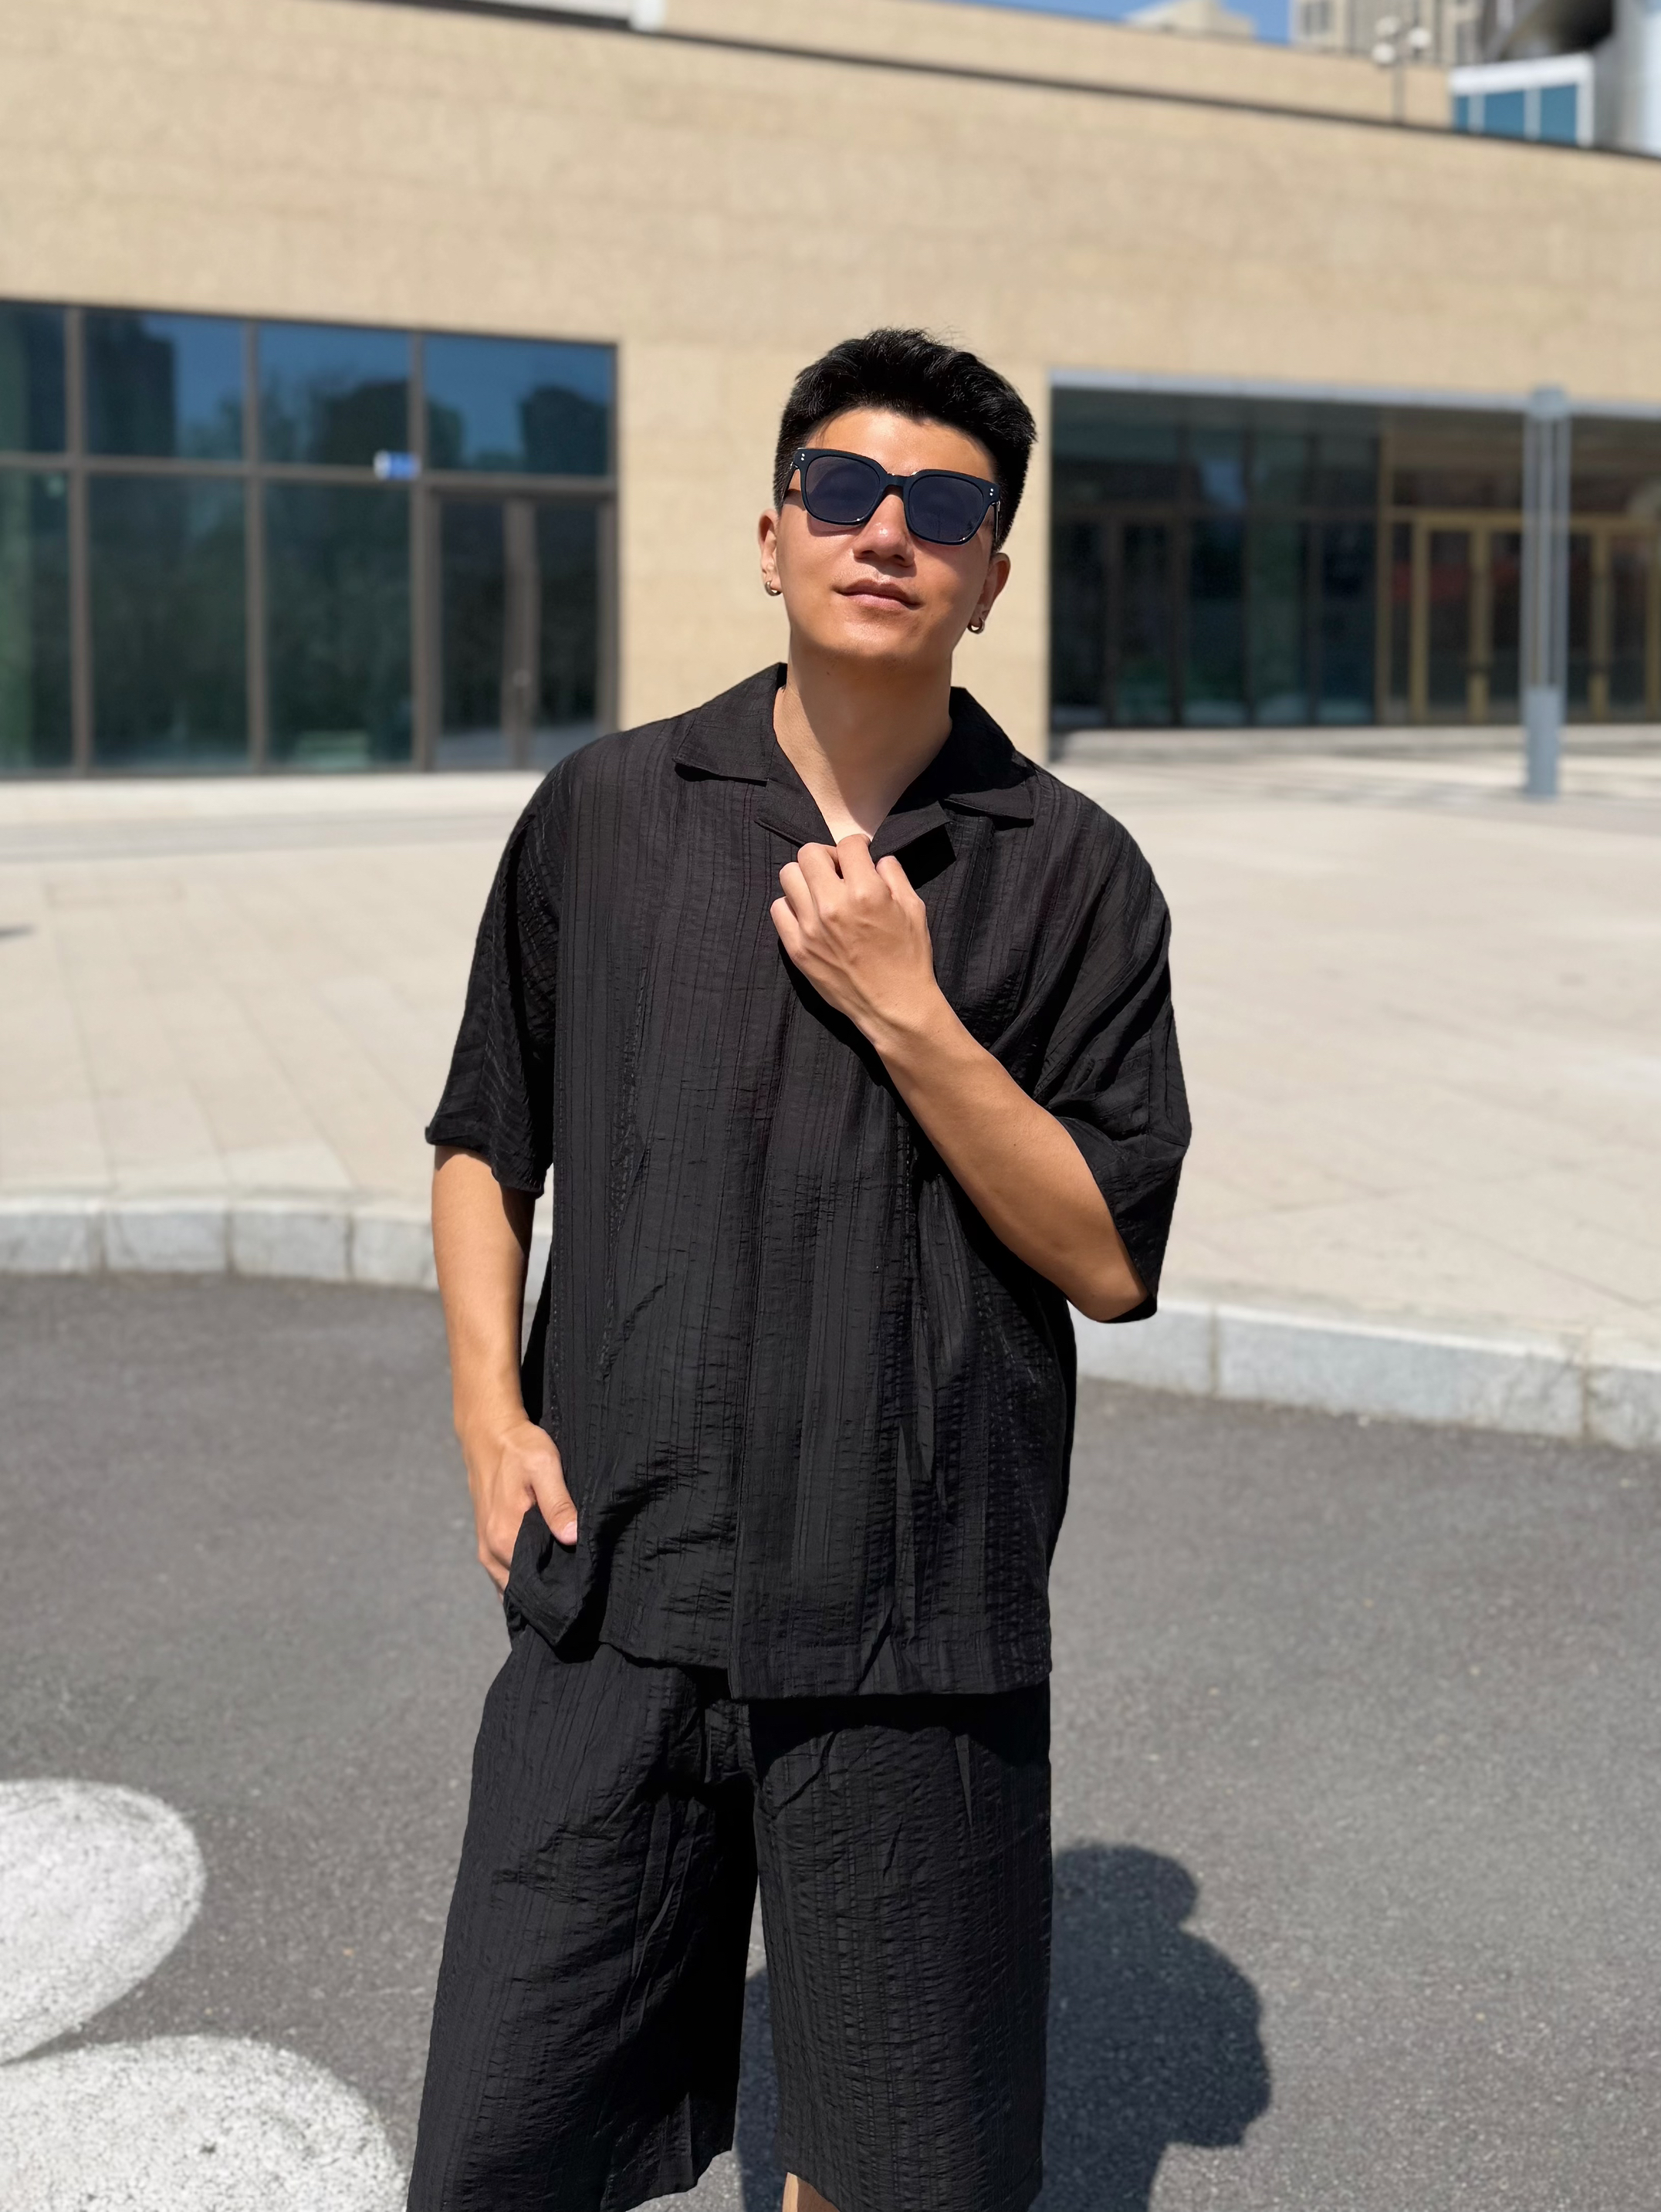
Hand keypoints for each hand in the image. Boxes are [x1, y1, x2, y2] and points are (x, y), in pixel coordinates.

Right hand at [461, 1415, 576, 1593]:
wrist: (488, 1434)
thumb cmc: (520, 1447)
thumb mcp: (545, 1467)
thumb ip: (558, 1504)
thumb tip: (572, 1538)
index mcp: (505, 1537)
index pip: (534, 1583)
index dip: (559, 1589)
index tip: (582, 1589)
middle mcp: (491, 1551)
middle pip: (523, 1589)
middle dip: (548, 1593)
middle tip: (579, 1589)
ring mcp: (486, 1549)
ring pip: (512, 1585)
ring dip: (534, 1587)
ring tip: (564, 1584)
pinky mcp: (487, 1542)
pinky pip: (504, 1574)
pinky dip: (521, 1578)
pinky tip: (543, 1573)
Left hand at [771, 835, 940, 1049]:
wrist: (894, 1006)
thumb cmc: (909, 959)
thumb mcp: (914, 909)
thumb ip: (894, 875)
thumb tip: (876, 860)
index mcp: (866, 891)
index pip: (848, 844)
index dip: (857, 846)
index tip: (860, 856)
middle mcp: (833, 905)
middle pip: (809, 853)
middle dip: (827, 856)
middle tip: (838, 872)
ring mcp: (810, 928)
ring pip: (788, 876)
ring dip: (806, 878)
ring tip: (821, 892)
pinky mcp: (797, 949)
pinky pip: (778, 910)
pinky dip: (792, 906)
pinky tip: (809, 915)